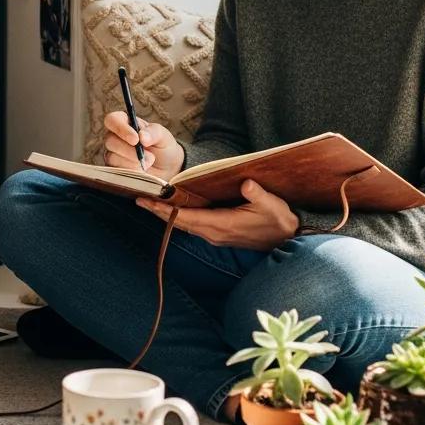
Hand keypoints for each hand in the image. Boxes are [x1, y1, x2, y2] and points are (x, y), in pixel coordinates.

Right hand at [103, 111, 184, 180]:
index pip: (112, 119)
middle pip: (110, 140)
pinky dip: (131, 171)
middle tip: (149, 157)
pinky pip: (116, 171)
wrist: (167, 169)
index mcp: (125, 123)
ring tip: (148, 163)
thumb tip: (142, 136)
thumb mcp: (163, 136)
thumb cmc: (163, 147)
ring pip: (112, 157)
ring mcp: (113, 154)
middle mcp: (116, 137)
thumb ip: (153, 132)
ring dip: (133, 162)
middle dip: (129, 150)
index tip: (136, 139)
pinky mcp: (114, 169)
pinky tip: (142, 171)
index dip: (120, 128)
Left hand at [135, 179, 298, 250]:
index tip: (146, 201)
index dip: (165, 210)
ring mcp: (215, 235)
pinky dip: (179, 215)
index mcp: (221, 225)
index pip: (185, 217)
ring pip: (184, 224)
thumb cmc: (278, 221)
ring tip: (149, 200)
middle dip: (158, 211)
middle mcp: (213, 233)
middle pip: (179, 222)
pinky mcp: (218, 233)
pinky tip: (172, 206)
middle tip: (138, 198)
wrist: (286, 240)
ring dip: (167, 214)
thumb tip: (246, 184)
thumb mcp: (272, 206)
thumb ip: (258, 195)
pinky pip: (192, 224)